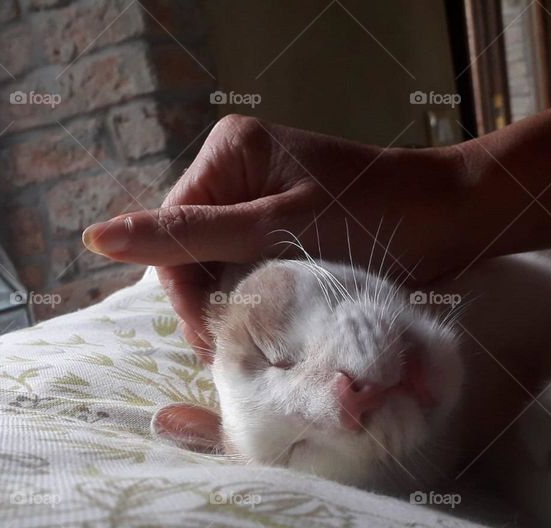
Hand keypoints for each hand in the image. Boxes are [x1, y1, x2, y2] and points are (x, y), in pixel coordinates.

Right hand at [82, 115, 471, 356]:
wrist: (453, 217)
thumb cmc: (371, 216)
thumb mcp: (275, 230)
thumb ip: (188, 236)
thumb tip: (96, 237)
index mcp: (228, 151)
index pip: (172, 235)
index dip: (186, 295)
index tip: (215, 344)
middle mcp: (237, 167)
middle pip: (191, 251)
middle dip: (210, 303)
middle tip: (239, 353)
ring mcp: (260, 195)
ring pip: (217, 264)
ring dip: (233, 306)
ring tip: (260, 343)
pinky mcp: (281, 221)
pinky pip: (247, 265)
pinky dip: (256, 298)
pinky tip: (275, 323)